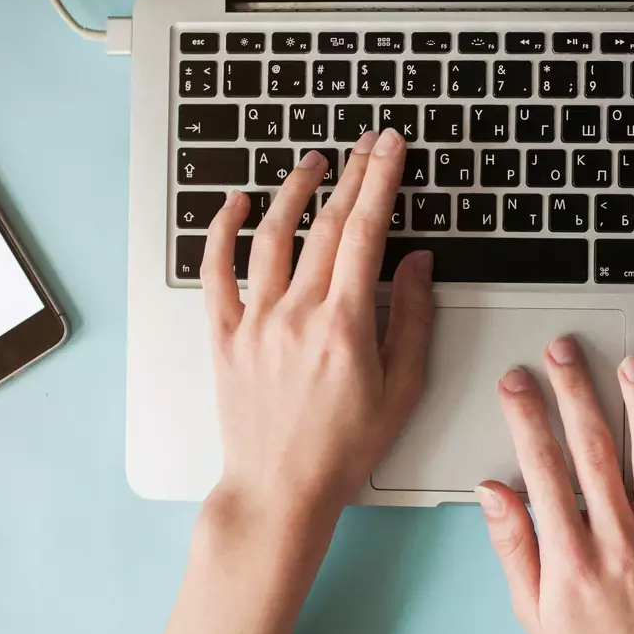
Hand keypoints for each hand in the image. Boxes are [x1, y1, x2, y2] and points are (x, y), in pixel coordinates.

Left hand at [203, 128, 434, 518]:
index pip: (367, 233)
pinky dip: (222, 231)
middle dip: (352, 174)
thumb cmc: (344, 448)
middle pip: (327, 225)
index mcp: (345, 327)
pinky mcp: (224, 336)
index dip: (381, 182)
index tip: (391, 148)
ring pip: (272, 236)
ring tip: (313, 162)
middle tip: (368, 142)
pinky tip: (234, 202)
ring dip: (294, 190)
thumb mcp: (401, 389)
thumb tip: (416, 262)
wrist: (280, 490)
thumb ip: (411, 319)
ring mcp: (256, 323)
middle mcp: (297, 315)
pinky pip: (216, 272)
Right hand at [477, 338, 633, 633]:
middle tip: (564, 351)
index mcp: (572, 559)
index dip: (527, 418)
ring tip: (632, 365)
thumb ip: (512, 545)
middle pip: (595, 450)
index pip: (543, 470)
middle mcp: (620, 544)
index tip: (516, 382)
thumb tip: (492, 490)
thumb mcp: (532, 611)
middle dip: (576, 392)